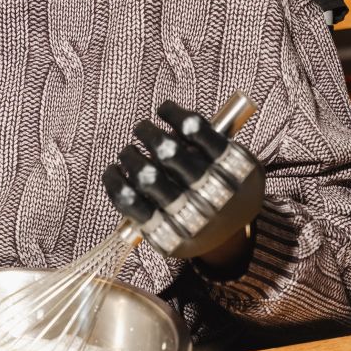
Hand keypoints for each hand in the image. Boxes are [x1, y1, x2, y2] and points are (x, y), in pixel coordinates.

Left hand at [102, 100, 264, 261]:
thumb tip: (167, 115)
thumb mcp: (236, 161)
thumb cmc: (225, 187)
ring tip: (129, 151)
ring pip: (147, 177)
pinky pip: (129, 202)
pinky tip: (115, 170)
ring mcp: (185, 215)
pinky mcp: (161, 232)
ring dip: (130, 155)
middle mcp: (210, 192)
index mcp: (233, 167)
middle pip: (168, 153)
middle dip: (148, 134)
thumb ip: (208, 138)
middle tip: (141, 129)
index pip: (195, 129)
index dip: (172, 114)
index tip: (162, 109)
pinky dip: (114, 181)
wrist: (230, 241)